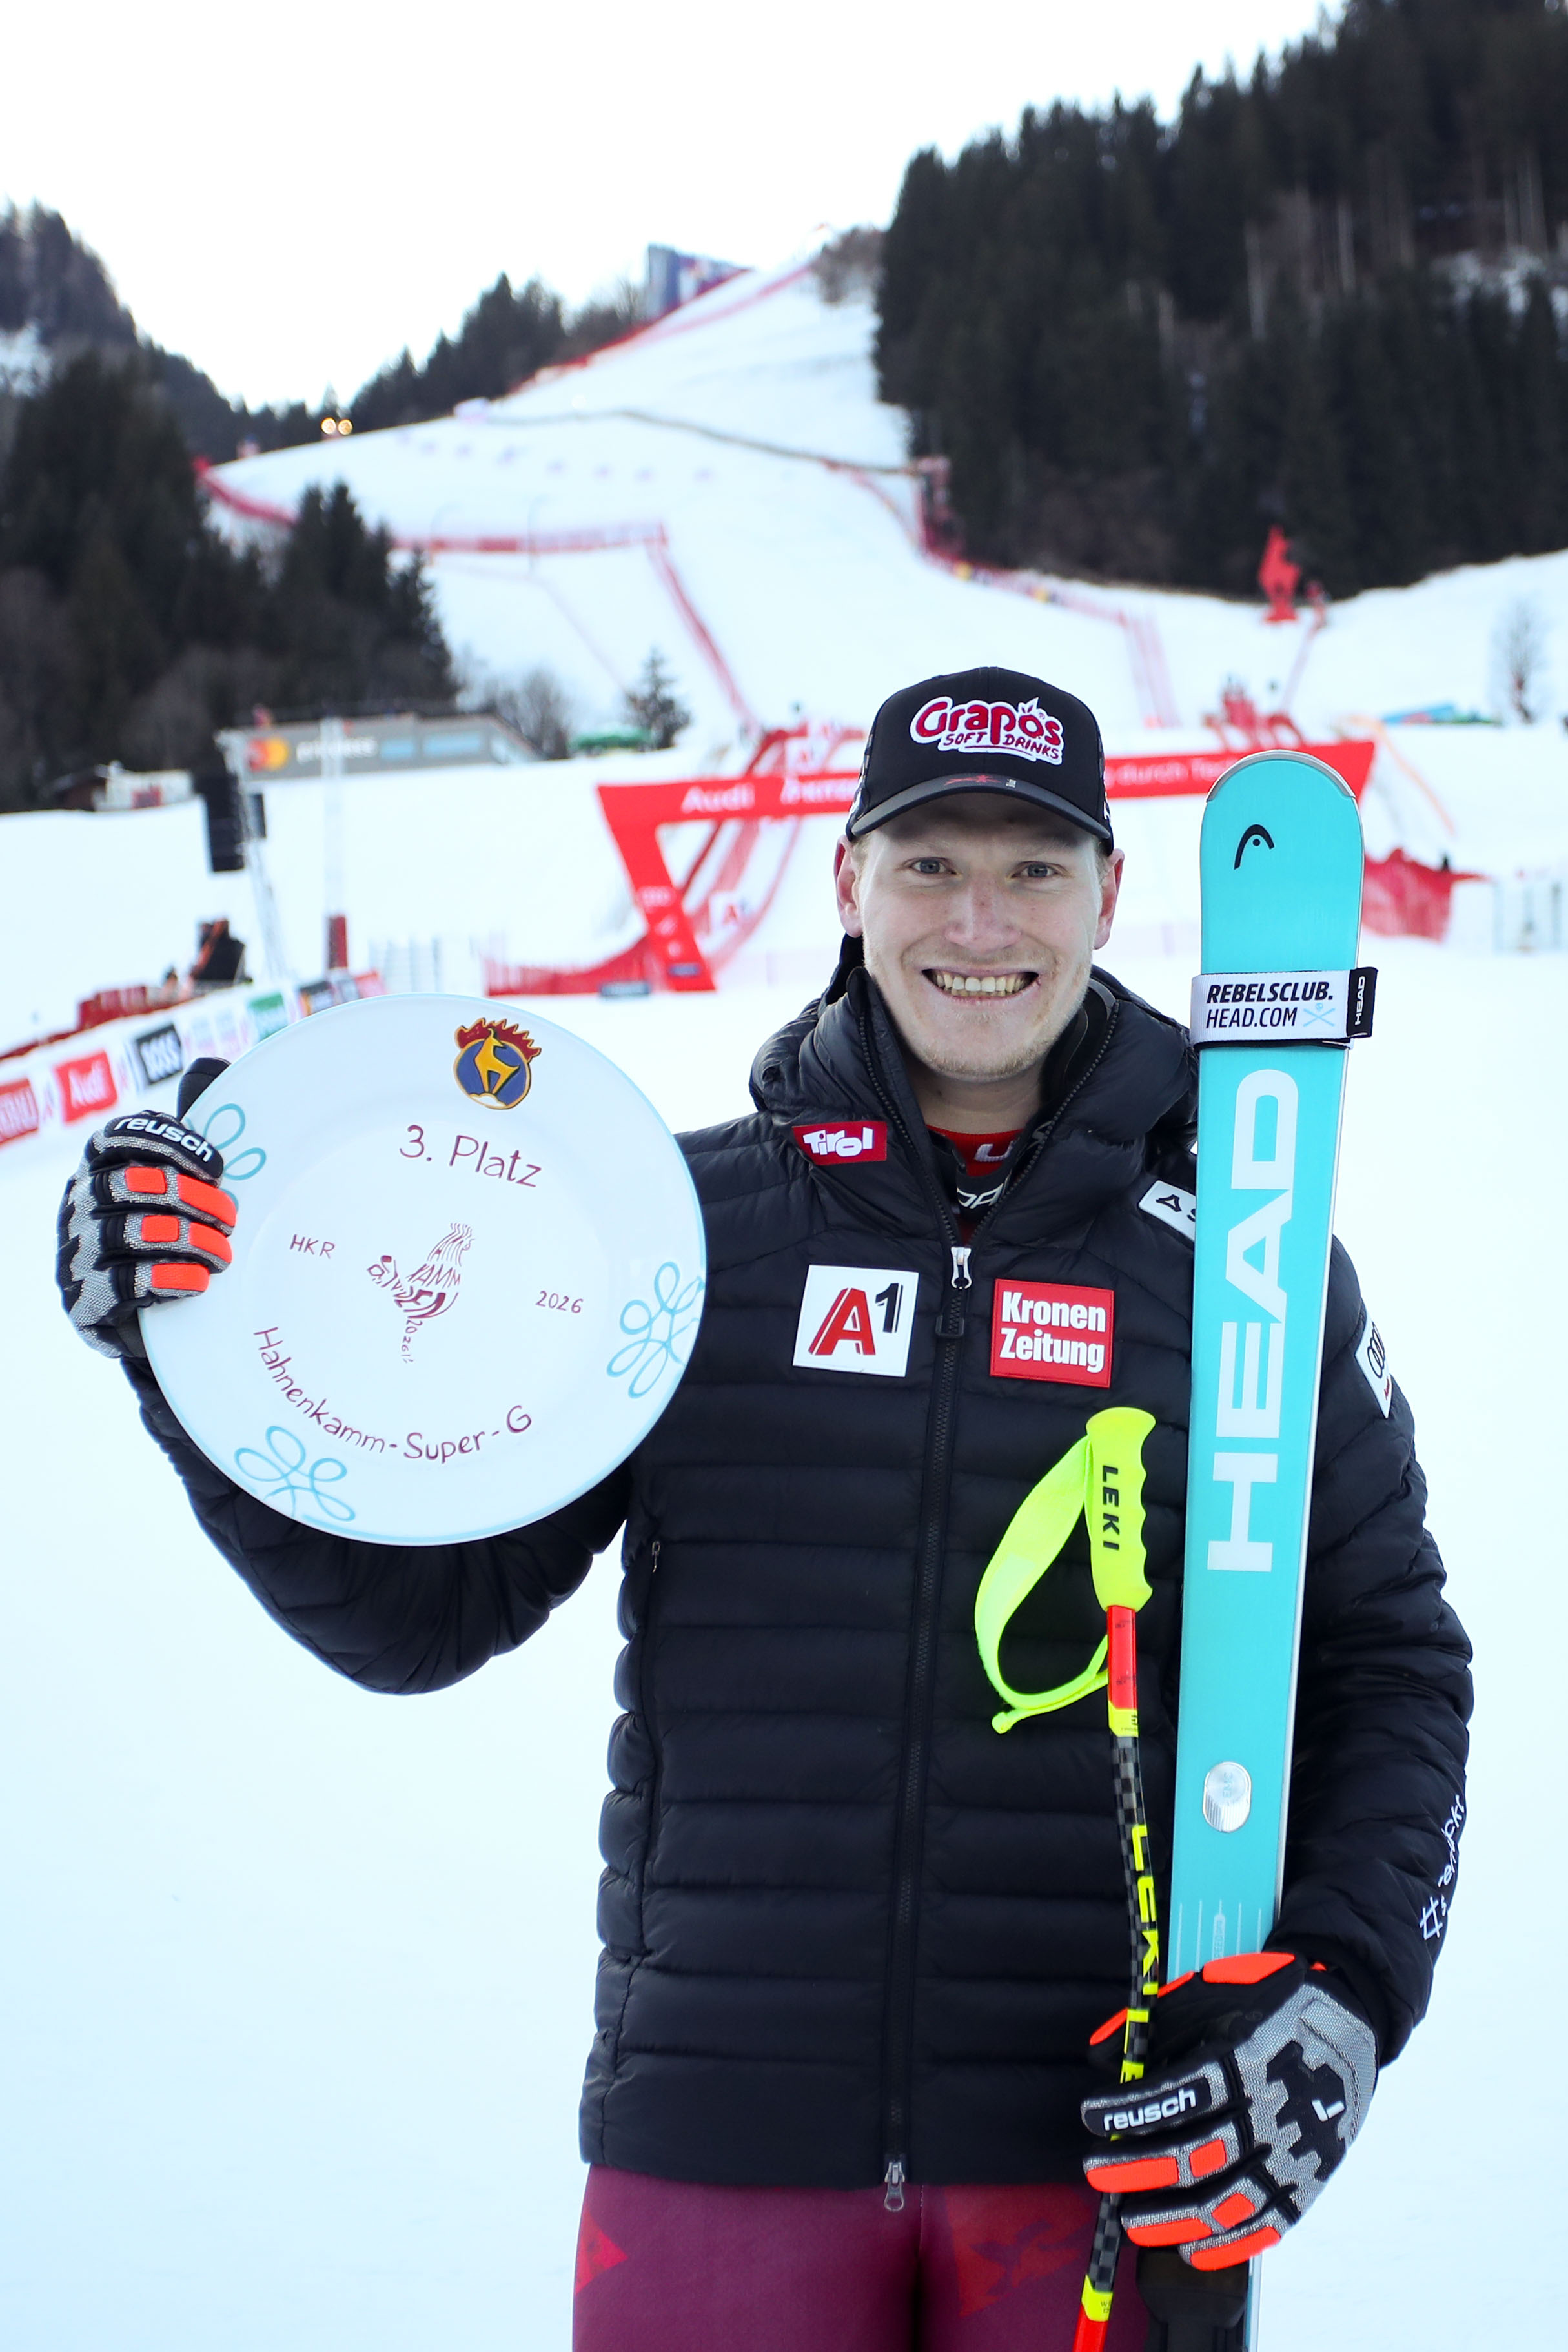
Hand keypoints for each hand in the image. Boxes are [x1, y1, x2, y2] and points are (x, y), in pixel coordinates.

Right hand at [57, 1105, 236, 1359]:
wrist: (144, 1315)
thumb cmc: (164, 1231)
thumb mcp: (174, 1180)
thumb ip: (185, 1133)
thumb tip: (209, 1065)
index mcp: (99, 1164)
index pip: (120, 1135)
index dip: (170, 1143)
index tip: (219, 1165)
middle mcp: (79, 1203)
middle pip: (131, 1183)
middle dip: (191, 1197)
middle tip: (231, 1217)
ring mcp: (76, 1251)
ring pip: (130, 1231)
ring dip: (188, 1239)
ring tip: (223, 1253)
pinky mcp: (83, 1299)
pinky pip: (125, 1283)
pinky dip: (169, 1278)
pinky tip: (198, 1281)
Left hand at [1080, 1951, 1375, 2269]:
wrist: (1350, 2019)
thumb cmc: (1267, 2004)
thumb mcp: (1210, 1993)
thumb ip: (1153, 2025)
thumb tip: (1099, 2055)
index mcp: (1243, 2063)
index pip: (1175, 2098)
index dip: (1126, 2111)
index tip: (1091, 2115)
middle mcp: (1270, 2115)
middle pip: (1194, 2157)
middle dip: (1136, 2170)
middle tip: (1096, 2172)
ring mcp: (1293, 2155)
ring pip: (1225, 2205)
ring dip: (1171, 2220)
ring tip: (1131, 2221)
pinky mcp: (1309, 2183)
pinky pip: (1265, 2228)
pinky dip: (1225, 2246)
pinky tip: (1189, 2251)